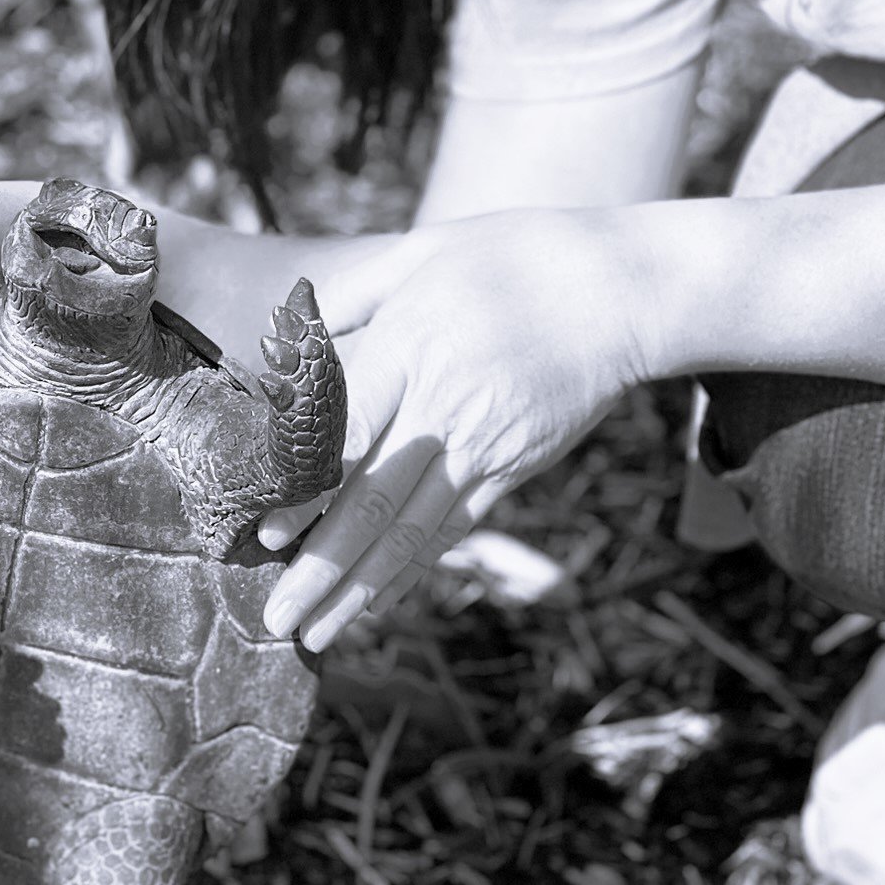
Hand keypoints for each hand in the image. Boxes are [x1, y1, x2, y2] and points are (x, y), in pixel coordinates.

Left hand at [258, 207, 651, 649]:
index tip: (267, 534)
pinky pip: (455, 528)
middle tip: (278, 620)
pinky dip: (414, 570)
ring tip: (316, 635)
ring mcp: (483, 446)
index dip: (307, 493)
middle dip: (322, 568)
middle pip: (375, 503)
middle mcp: (443, 409)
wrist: (617, 290)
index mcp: (411, 348)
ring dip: (361, 590)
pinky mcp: (512, 466)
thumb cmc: (512, 255)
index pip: (349, 436)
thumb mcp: (423, 250)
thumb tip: (291, 330)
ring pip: (414, 533)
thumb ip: (353, 293)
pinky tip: (379, 601)